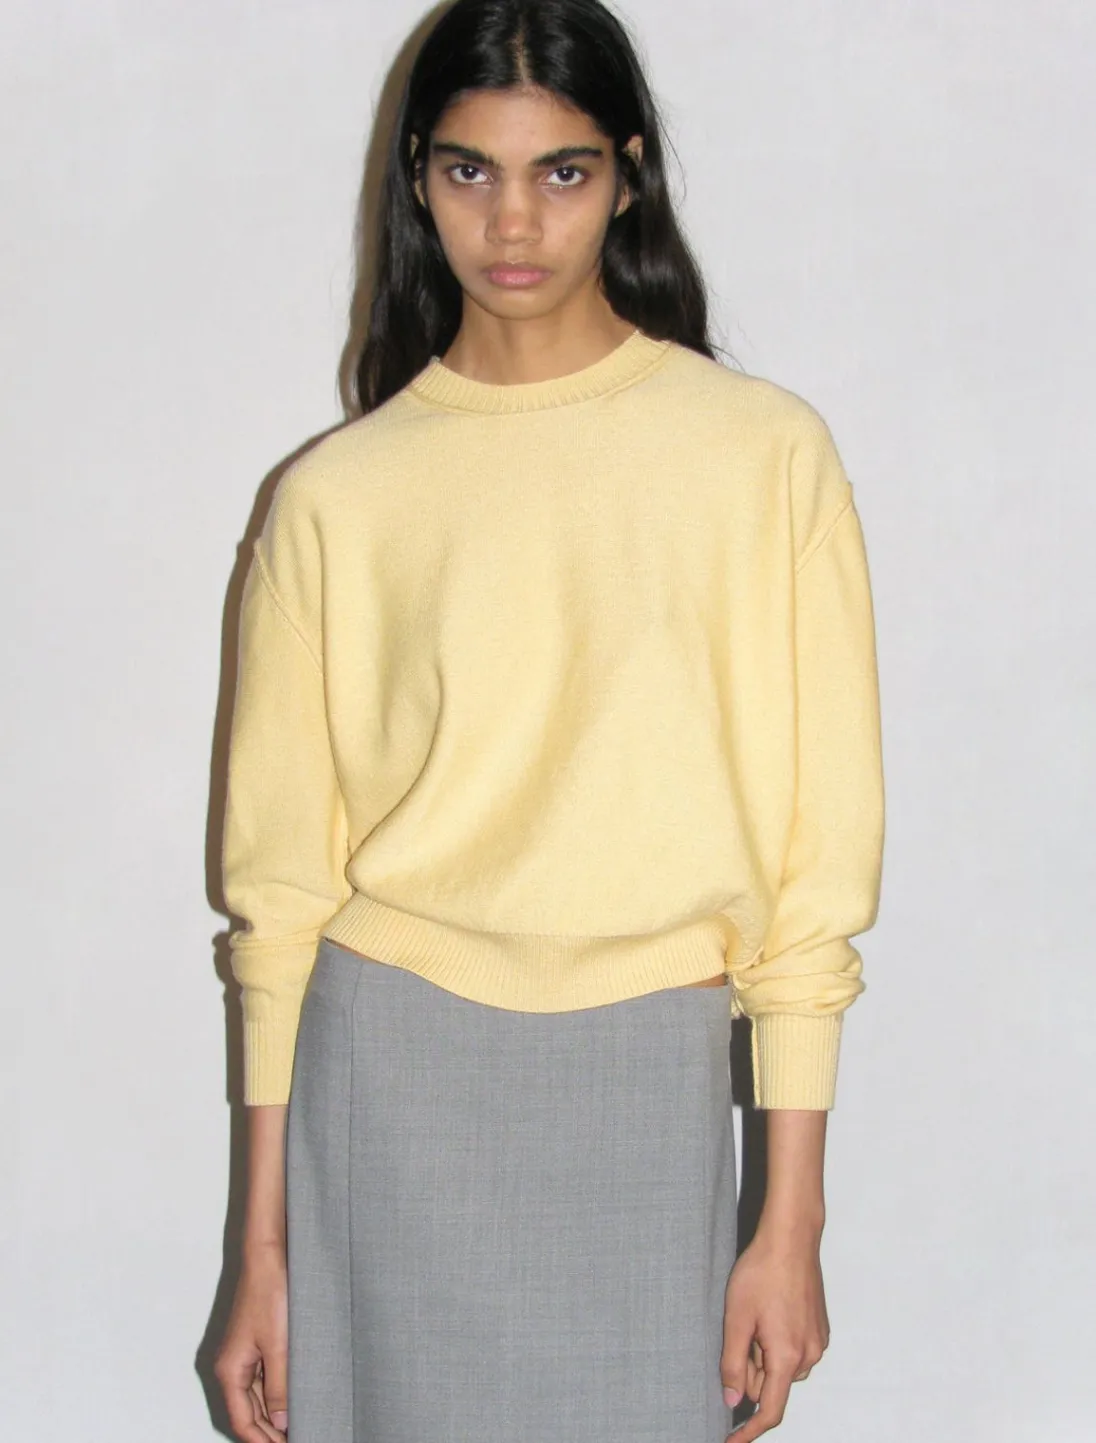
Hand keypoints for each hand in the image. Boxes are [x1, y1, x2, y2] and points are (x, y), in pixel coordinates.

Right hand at [213, 1243, 289, 1441]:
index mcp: (230, 1370)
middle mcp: (232, 1366)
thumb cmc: (270, 1294)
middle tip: (297, 1438)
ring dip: (271, 1416)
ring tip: (296, 1428)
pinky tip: (291, 1402)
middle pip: (247, 1413)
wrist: (269, 1258)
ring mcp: (243, 1356)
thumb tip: (279, 1422)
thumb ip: (279, 1387)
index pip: (242, 1421)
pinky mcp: (255, 1345)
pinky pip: (262, 1381)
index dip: (261, 1441)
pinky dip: (274, 1396)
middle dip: (267, 1433)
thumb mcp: (279, 1346)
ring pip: (255, 1399)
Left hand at [719, 1227, 829, 1438]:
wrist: (791, 1239)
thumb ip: (732, 1364)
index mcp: (788, 1357)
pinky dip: (776, 1343)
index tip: (731, 1441)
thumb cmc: (761, 1273)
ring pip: (781, 1368)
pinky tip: (768, 1312)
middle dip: (750, 1371)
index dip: (749, 1431)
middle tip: (739, 1332)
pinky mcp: (819, 1329)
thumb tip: (732, 1402)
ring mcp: (817, 1342)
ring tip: (754, 1317)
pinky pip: (792, 1351)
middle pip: (772, 1386)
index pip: (771, 1411)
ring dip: (762, 1354)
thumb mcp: (736, 1318)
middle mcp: (809, 1356)